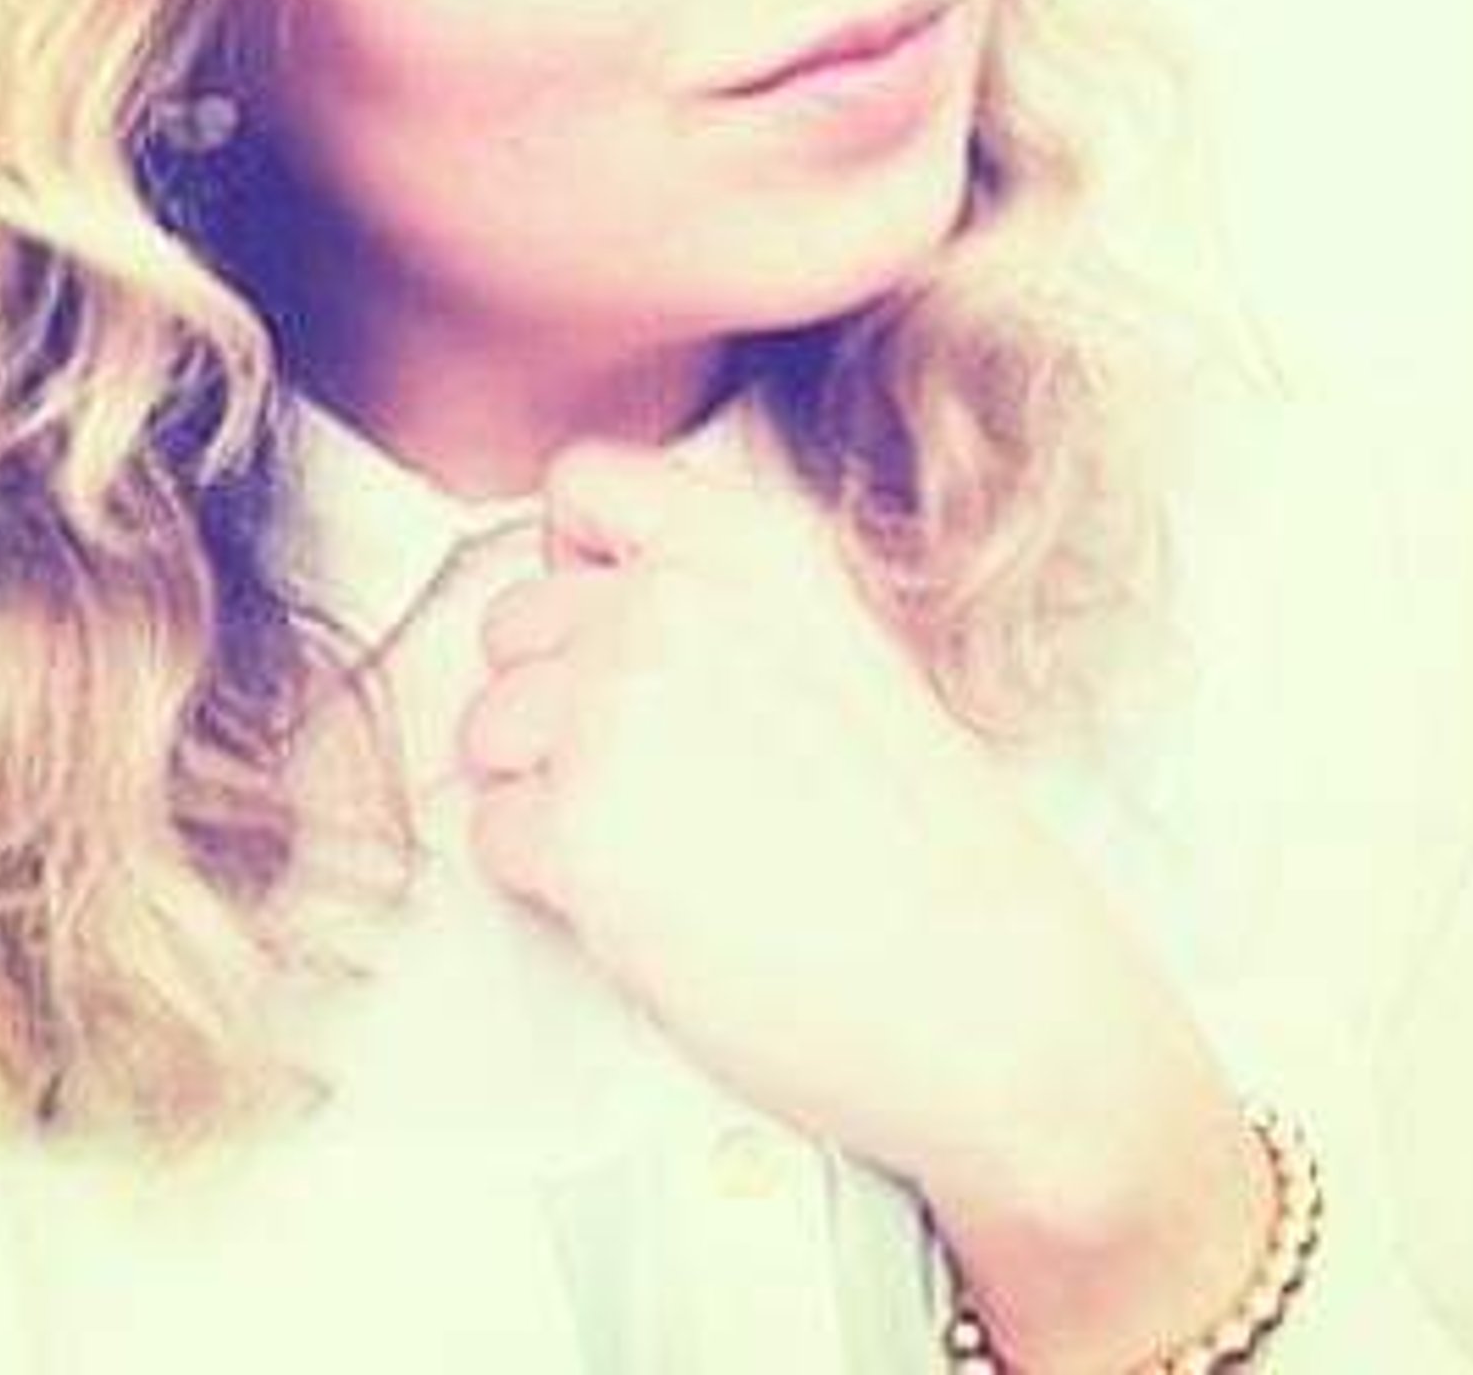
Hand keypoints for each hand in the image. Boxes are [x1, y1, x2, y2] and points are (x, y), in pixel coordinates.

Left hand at [456, 439, 1271, 1368]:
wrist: (986, 989)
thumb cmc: (927, 848)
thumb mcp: (838, 649)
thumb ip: (715, 605)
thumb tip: (594, 618)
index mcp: (748, 545)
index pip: (582, 483)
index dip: (576, 567)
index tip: (612, 632)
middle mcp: (670, 603)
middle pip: (511, 622)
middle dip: (552, 699)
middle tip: (646, 774)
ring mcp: (615, 709)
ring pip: (485, 728)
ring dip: (542, 789)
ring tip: (652, 842)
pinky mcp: (577, 828)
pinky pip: (489, 831)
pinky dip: (545, 878)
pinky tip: (643, 898)